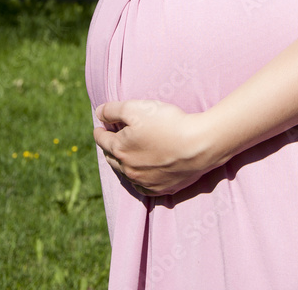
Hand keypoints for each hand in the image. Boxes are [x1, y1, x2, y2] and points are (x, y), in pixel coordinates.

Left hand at [92, 100, 217, 195]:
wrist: (198, 145)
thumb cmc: (167, 123)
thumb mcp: (136, 108)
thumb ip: (113, 110)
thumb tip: (99, 113)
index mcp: (120, 150)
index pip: (102, 140)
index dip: (100, 130)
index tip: (100, 126)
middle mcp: (129, 169)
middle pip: (112, 158)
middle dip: (109, 147)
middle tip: (112, 139)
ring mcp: (145, 182)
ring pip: (126, 173)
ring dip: (124, 163)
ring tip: (126, 154)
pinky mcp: (161, 189)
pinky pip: (143, 185)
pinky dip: (140, 177)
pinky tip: (143, 171)